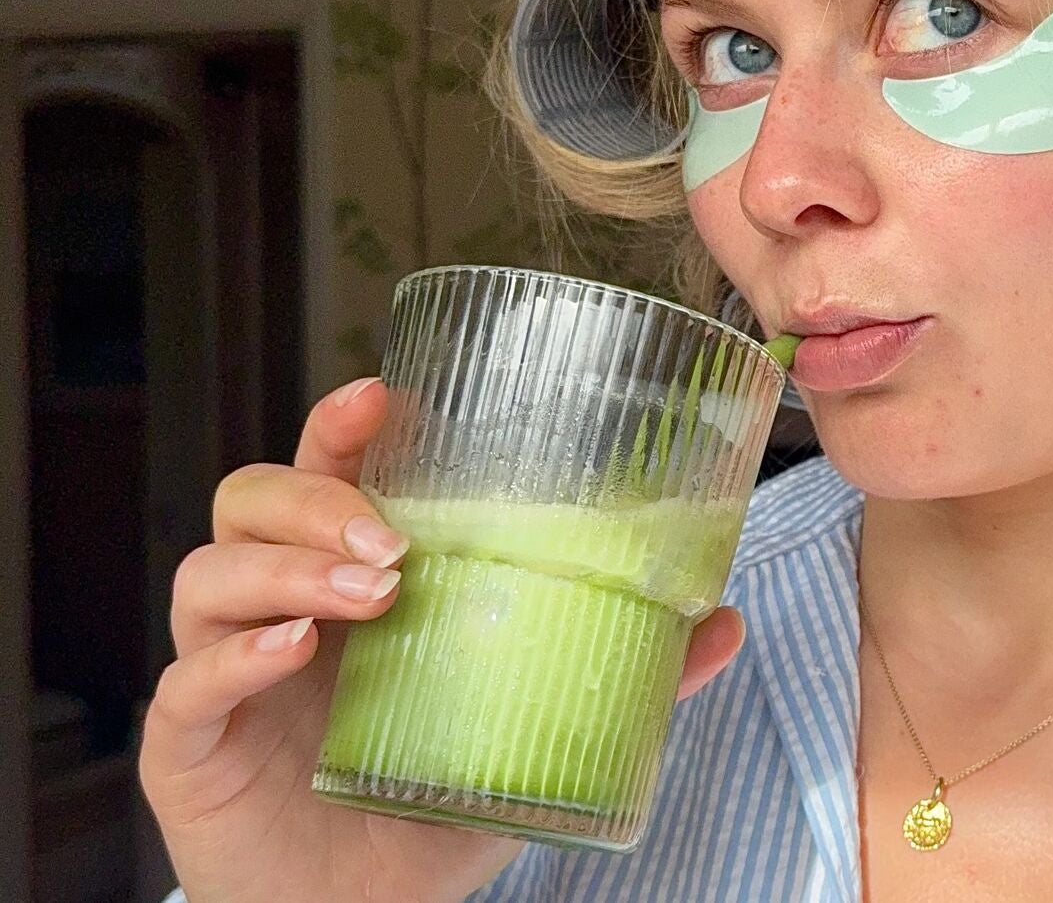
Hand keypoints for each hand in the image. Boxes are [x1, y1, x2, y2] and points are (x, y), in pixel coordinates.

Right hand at [138, 376, 749, 902]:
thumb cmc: (432, 800)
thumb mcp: (531, 724)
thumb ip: (621, 669)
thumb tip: (726, 622)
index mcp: (349, 577)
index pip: (325, 470)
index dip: (340, 425)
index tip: (380, 396)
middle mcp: (277, 605)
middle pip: (250, 498)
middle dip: (317, 495)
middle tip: (393, 538)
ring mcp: (226, 671)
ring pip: (210, 572)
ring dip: (289, 565)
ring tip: (372, 593)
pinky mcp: (189, 745)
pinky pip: (183, 681)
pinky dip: (237, 656)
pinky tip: (294, 653)